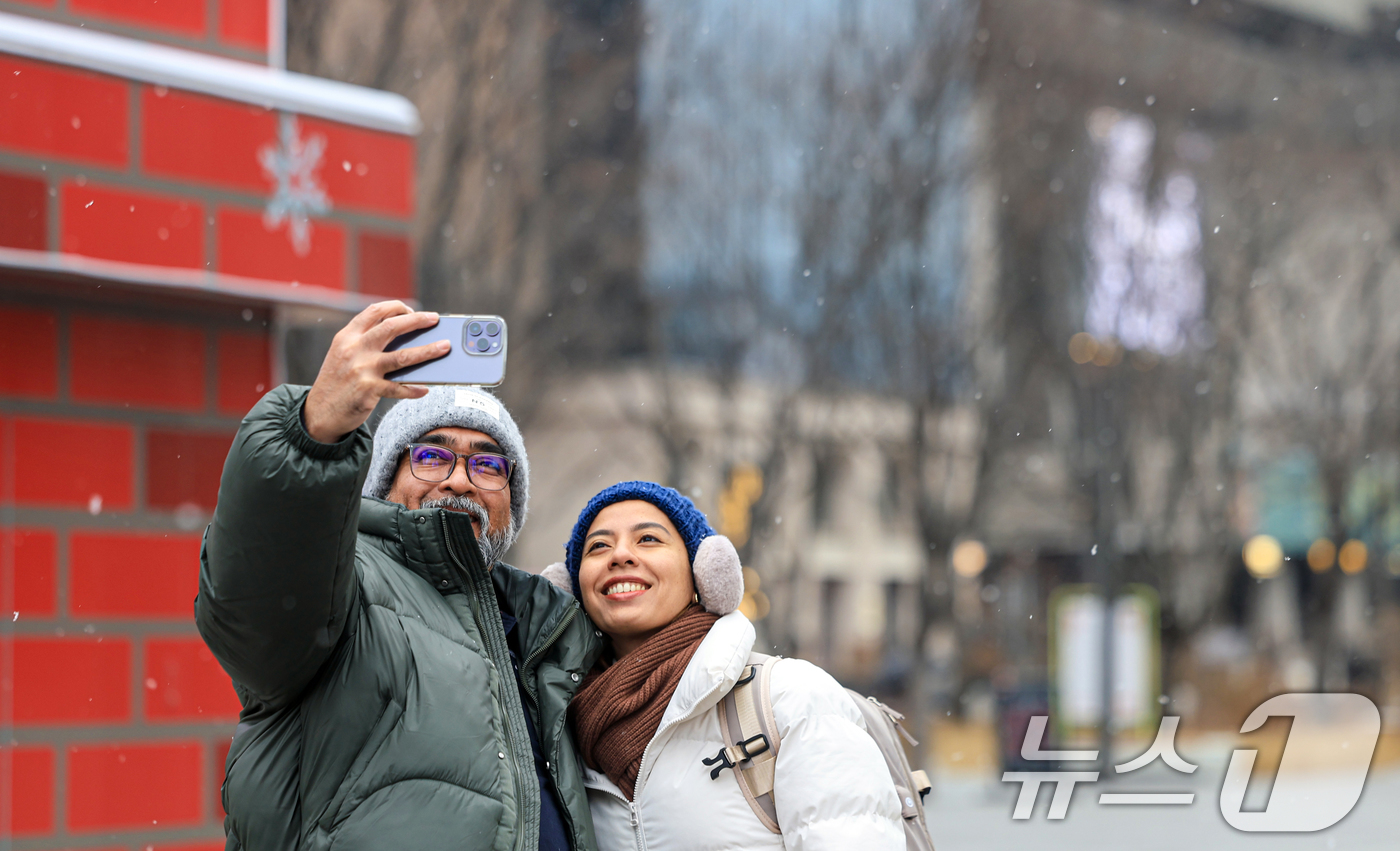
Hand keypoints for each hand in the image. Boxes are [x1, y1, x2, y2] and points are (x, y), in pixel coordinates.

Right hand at [303, 301, 446, 442]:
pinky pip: (399, 388)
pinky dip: (414, 389)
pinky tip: (425, 389)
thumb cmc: (337, 382)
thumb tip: (406, 339)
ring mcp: (362, 369)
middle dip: (417, 320)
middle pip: (392, 327)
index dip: (396, 307)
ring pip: (402, 356)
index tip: (412, 310)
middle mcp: (354, 349)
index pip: (374, 311)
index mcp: (347, 336)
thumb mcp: (343, 355)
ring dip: (428, 351)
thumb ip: (366, 343)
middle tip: (435, 318)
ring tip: (444, 347)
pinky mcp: (368, 390)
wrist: (319, 413)